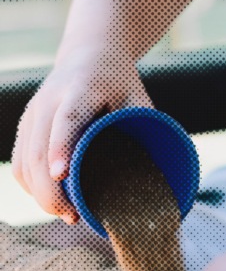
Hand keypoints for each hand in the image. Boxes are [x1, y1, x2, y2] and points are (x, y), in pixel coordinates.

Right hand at [12, 47, 152, 223]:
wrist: (88, 55)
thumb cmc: (119, 83)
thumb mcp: (138, 97)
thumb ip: (146, 127)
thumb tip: (161, 173)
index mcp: (79, 89)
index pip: (66, 120)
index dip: (62, 147)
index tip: (62, 176)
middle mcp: (48, 101)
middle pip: (37, 150)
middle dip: (50, 190)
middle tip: (72, 215)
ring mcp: (32, 115)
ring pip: (24, 161)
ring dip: (40, 194)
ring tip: (67, 214)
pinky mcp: (25, 127)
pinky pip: (19, 163)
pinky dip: (31, 186)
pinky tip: (50, 200)